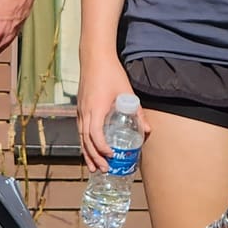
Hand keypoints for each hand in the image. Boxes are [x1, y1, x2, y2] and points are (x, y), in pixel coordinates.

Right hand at [76, 57, 146, 172]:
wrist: (94, 57)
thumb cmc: (110, 73)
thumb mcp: (126, 92)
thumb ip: (137, 112)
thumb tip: (147, 130)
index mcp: (95, 109)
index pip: (95, 135)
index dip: (102, 148)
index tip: (111, 155)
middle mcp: (84, 112)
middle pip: (85, 141)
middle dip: (94, 157)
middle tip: (104, 169)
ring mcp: (80, 111)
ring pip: (81, 137)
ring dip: (87, 153)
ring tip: (93, 167)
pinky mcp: (79, 108)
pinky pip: (80, 130)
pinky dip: (84, 143)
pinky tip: (89, 149)